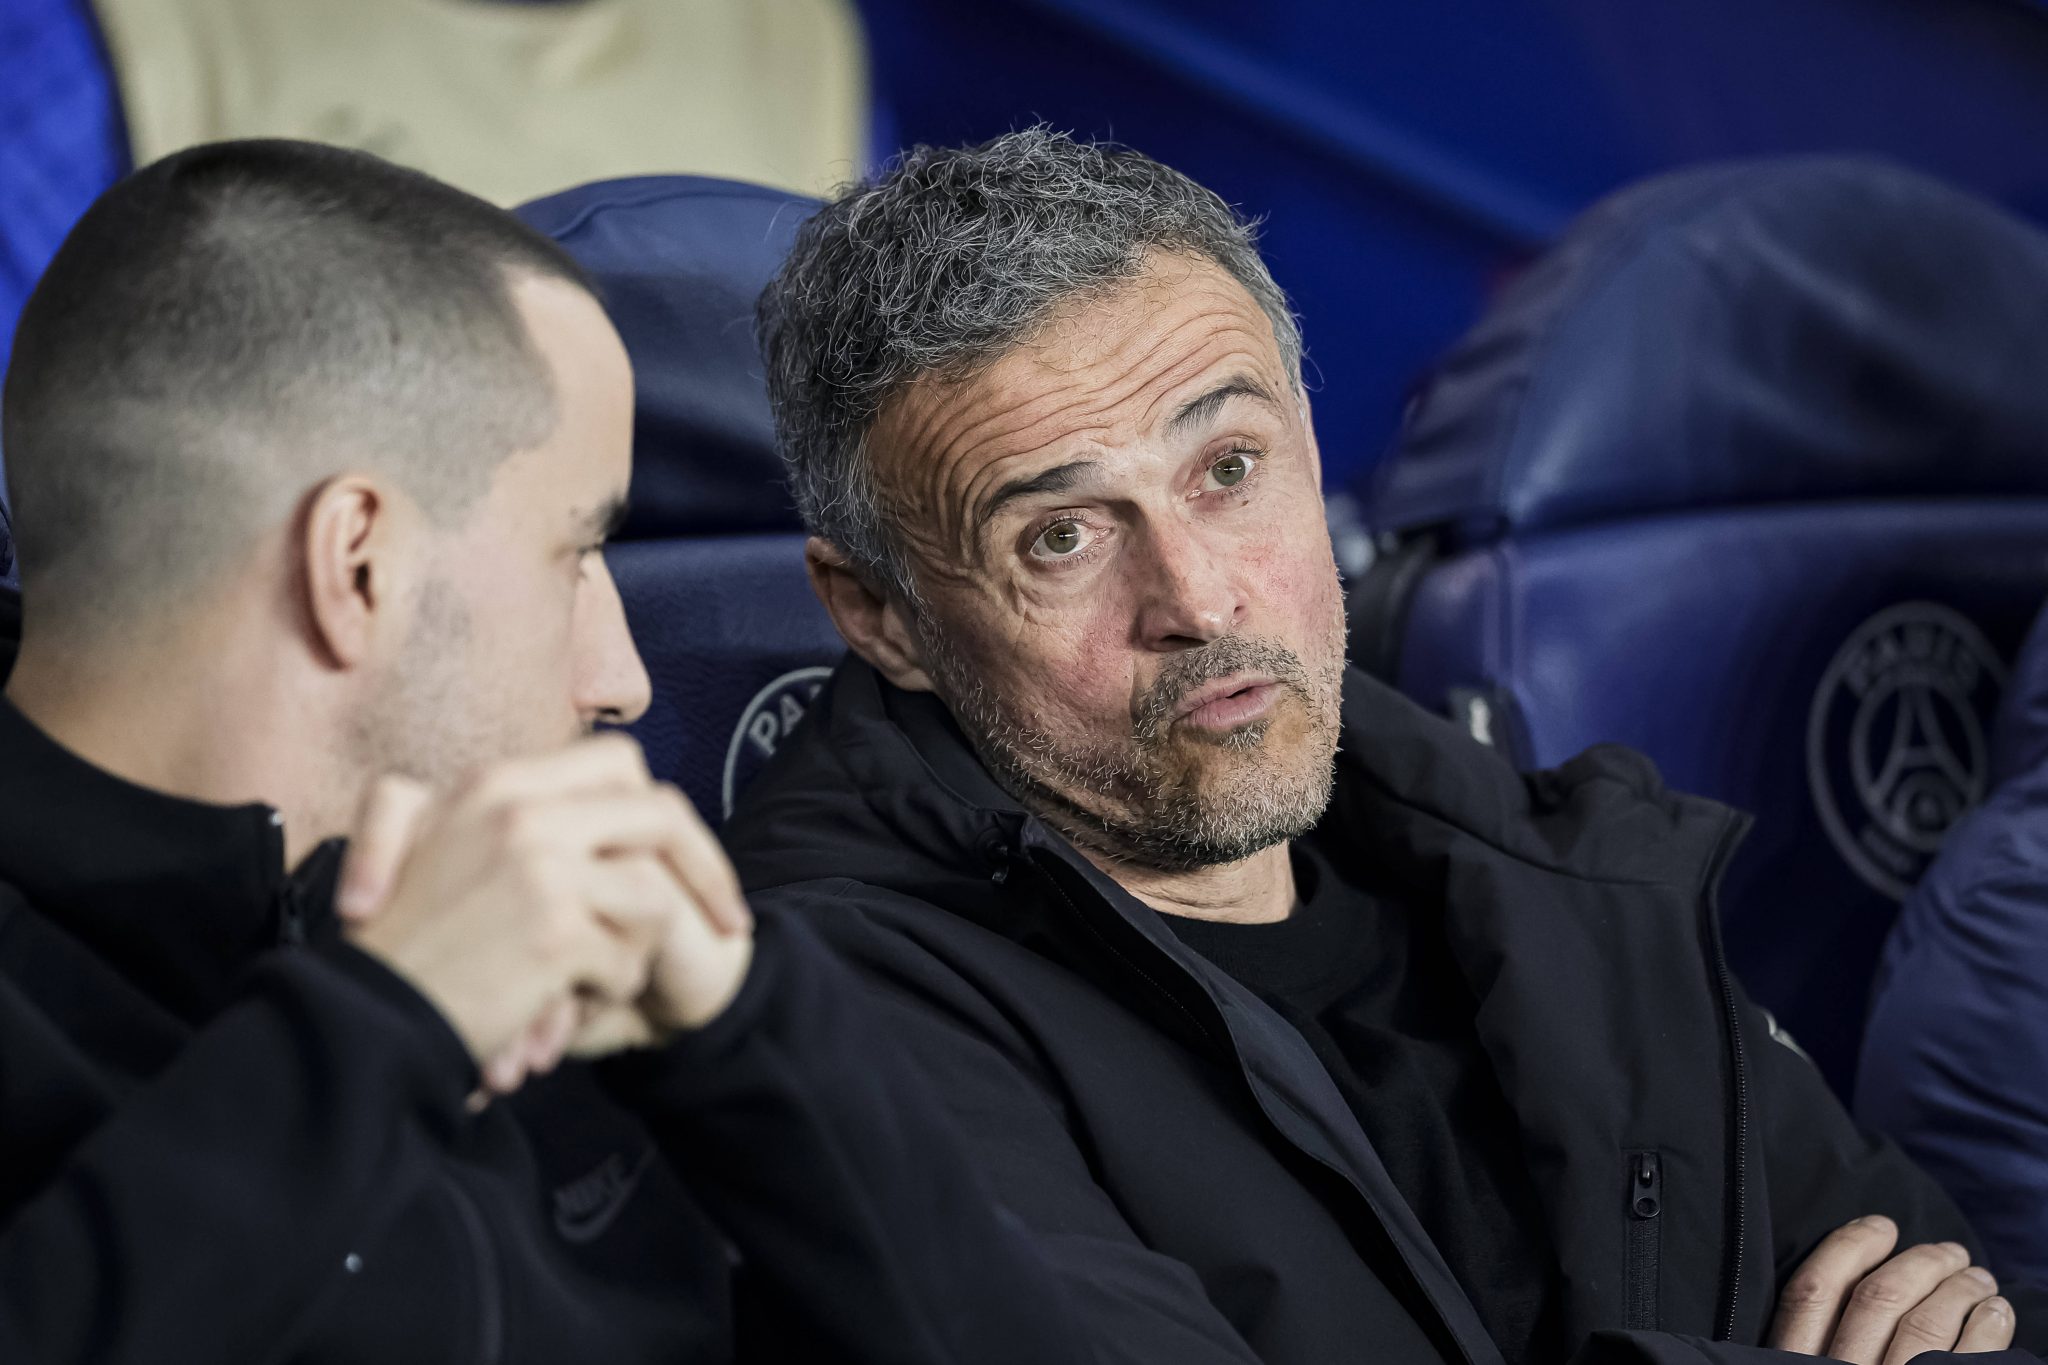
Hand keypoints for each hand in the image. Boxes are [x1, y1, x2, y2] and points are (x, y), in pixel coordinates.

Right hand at [337, 736, 753, 1096]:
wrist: (359, 1018)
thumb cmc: (399, 947)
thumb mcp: (421, 843)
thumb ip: (497, 810)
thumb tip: (588, 800)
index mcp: (497, 783)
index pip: (617, 763)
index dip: (663, 814)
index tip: (682, 862)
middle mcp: (519, 808)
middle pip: (662, 816)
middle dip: (706, 873)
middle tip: (729, 924)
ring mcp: (538, 864)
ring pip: (652, 893)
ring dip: (635, 949)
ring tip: (590, 982)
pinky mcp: (551, 926)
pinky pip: (628, 957)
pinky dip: (607, 991)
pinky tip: (558, 1011)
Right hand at [1769, 1215, 2013, 1362]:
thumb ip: (1811, 1339)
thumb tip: (1859, 1274)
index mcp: (1793, 1362)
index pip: (1810, 1293)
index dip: (1848, 1248)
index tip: (1881, 1224)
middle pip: (1877, 1301)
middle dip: (1919, 1264)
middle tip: (1950, 1251)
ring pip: (1925, 1326)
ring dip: (1960, 1291)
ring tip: (1980, 1279)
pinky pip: (1967, 1360)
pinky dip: (1989, 1330)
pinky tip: (1997, 1313)